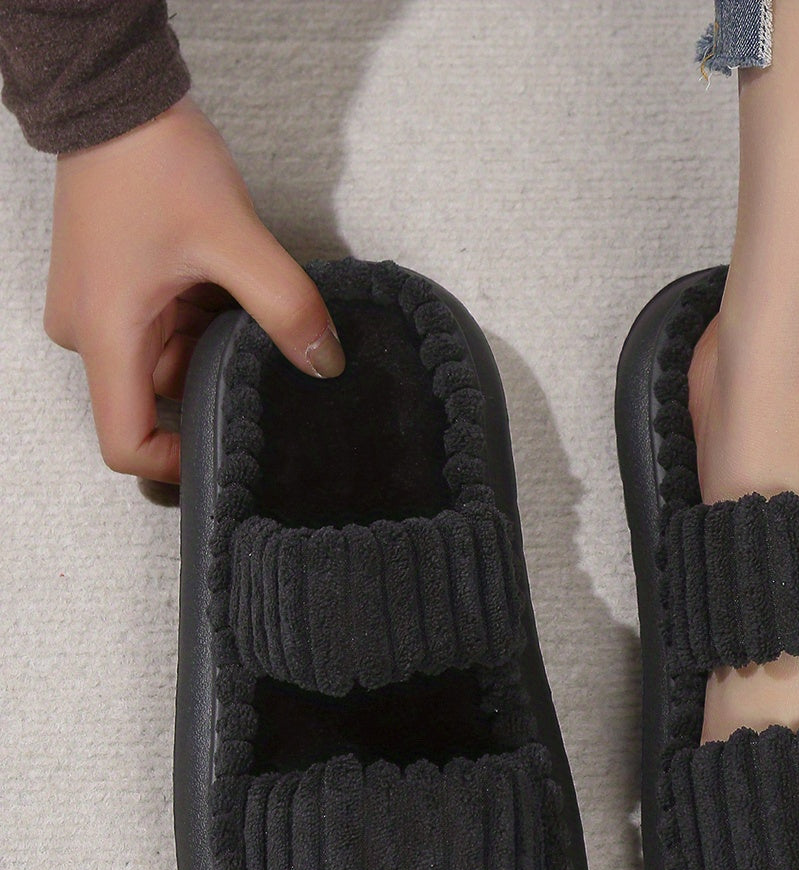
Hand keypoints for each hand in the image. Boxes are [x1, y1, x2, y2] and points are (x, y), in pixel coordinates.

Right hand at [43, 95, 343, 482]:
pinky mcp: (124, 289)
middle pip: (161, 400)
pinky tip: (238, 294)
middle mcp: (94, 333)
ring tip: (255, 314)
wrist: (116, 96)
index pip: (125, 443)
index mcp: (104, 336)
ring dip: (218, 347)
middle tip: (270, 366)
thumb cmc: (152, 162)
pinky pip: (171, 328)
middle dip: (218, 385)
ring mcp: (106, 310)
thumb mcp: (234, 240)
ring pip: (173, 362)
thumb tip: (326, 363)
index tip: (234, 451)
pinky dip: (208, 320)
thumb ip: (286, 307)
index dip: (177, 464)